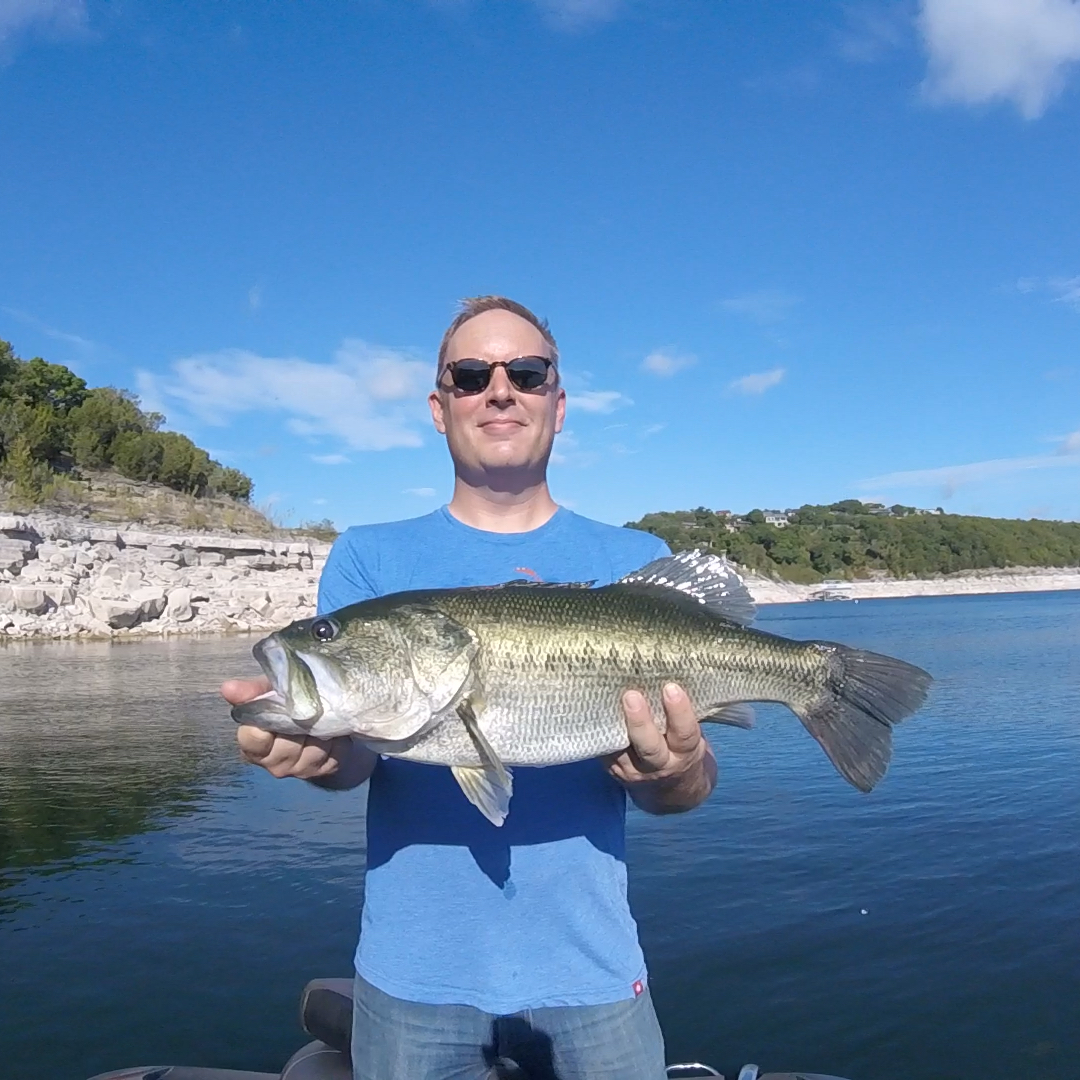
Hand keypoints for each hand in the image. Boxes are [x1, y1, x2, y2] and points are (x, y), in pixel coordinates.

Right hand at [221, 676, 354, 781]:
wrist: (317, 719)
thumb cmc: (286, 705)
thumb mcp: (267, 692)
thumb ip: (249, 693)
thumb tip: (227, 688)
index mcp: (253, 747)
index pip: (254, 740)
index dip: (265, 723)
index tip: (277, 706)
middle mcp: (274, 764)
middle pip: (287, 746)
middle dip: (298, 724)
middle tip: (305, 707)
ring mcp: (300, 770)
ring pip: (313, 750)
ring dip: (320, 730)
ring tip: (321, 715)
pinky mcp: (325, 770)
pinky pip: (335, 754)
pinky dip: (337, 740)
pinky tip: (333, 729)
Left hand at [604, 683, 715, 812]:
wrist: (676, 792)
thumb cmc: (684, 750)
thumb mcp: (692, 737)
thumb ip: (680, 716)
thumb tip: (666, 673)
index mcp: (686, 754)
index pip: (685, 734)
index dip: (679, 712)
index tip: (671, 688)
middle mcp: (660, 766)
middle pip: (649, 747)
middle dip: (640, 722)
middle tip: (631, 696)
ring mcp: (634, 771)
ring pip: (621, 750)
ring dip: (612, 725)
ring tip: (603, 700)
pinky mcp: (613, 770)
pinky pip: (605, 749)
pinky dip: (599, 730)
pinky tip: (592, 708)